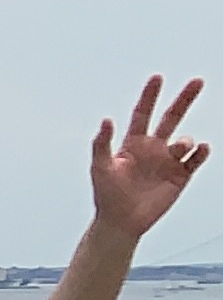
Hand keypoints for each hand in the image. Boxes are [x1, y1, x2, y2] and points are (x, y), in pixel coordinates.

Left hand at [90, 74, 205, 240]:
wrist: (121, 221)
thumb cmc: (106, 195)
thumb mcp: (99, 168)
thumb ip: (101, 144)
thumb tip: (106, 120)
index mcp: (133, 143)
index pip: (143, 113)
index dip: (150, 96)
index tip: (157, 78)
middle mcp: (153, 148)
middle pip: (171, 118)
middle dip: (184, 99)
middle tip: (197, 81)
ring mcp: (168, 161)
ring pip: (184, 141)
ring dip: (184, 141)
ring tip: (177, 149)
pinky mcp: (180, 176)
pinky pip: (195, 159)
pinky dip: (200, 152)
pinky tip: (200, 148)